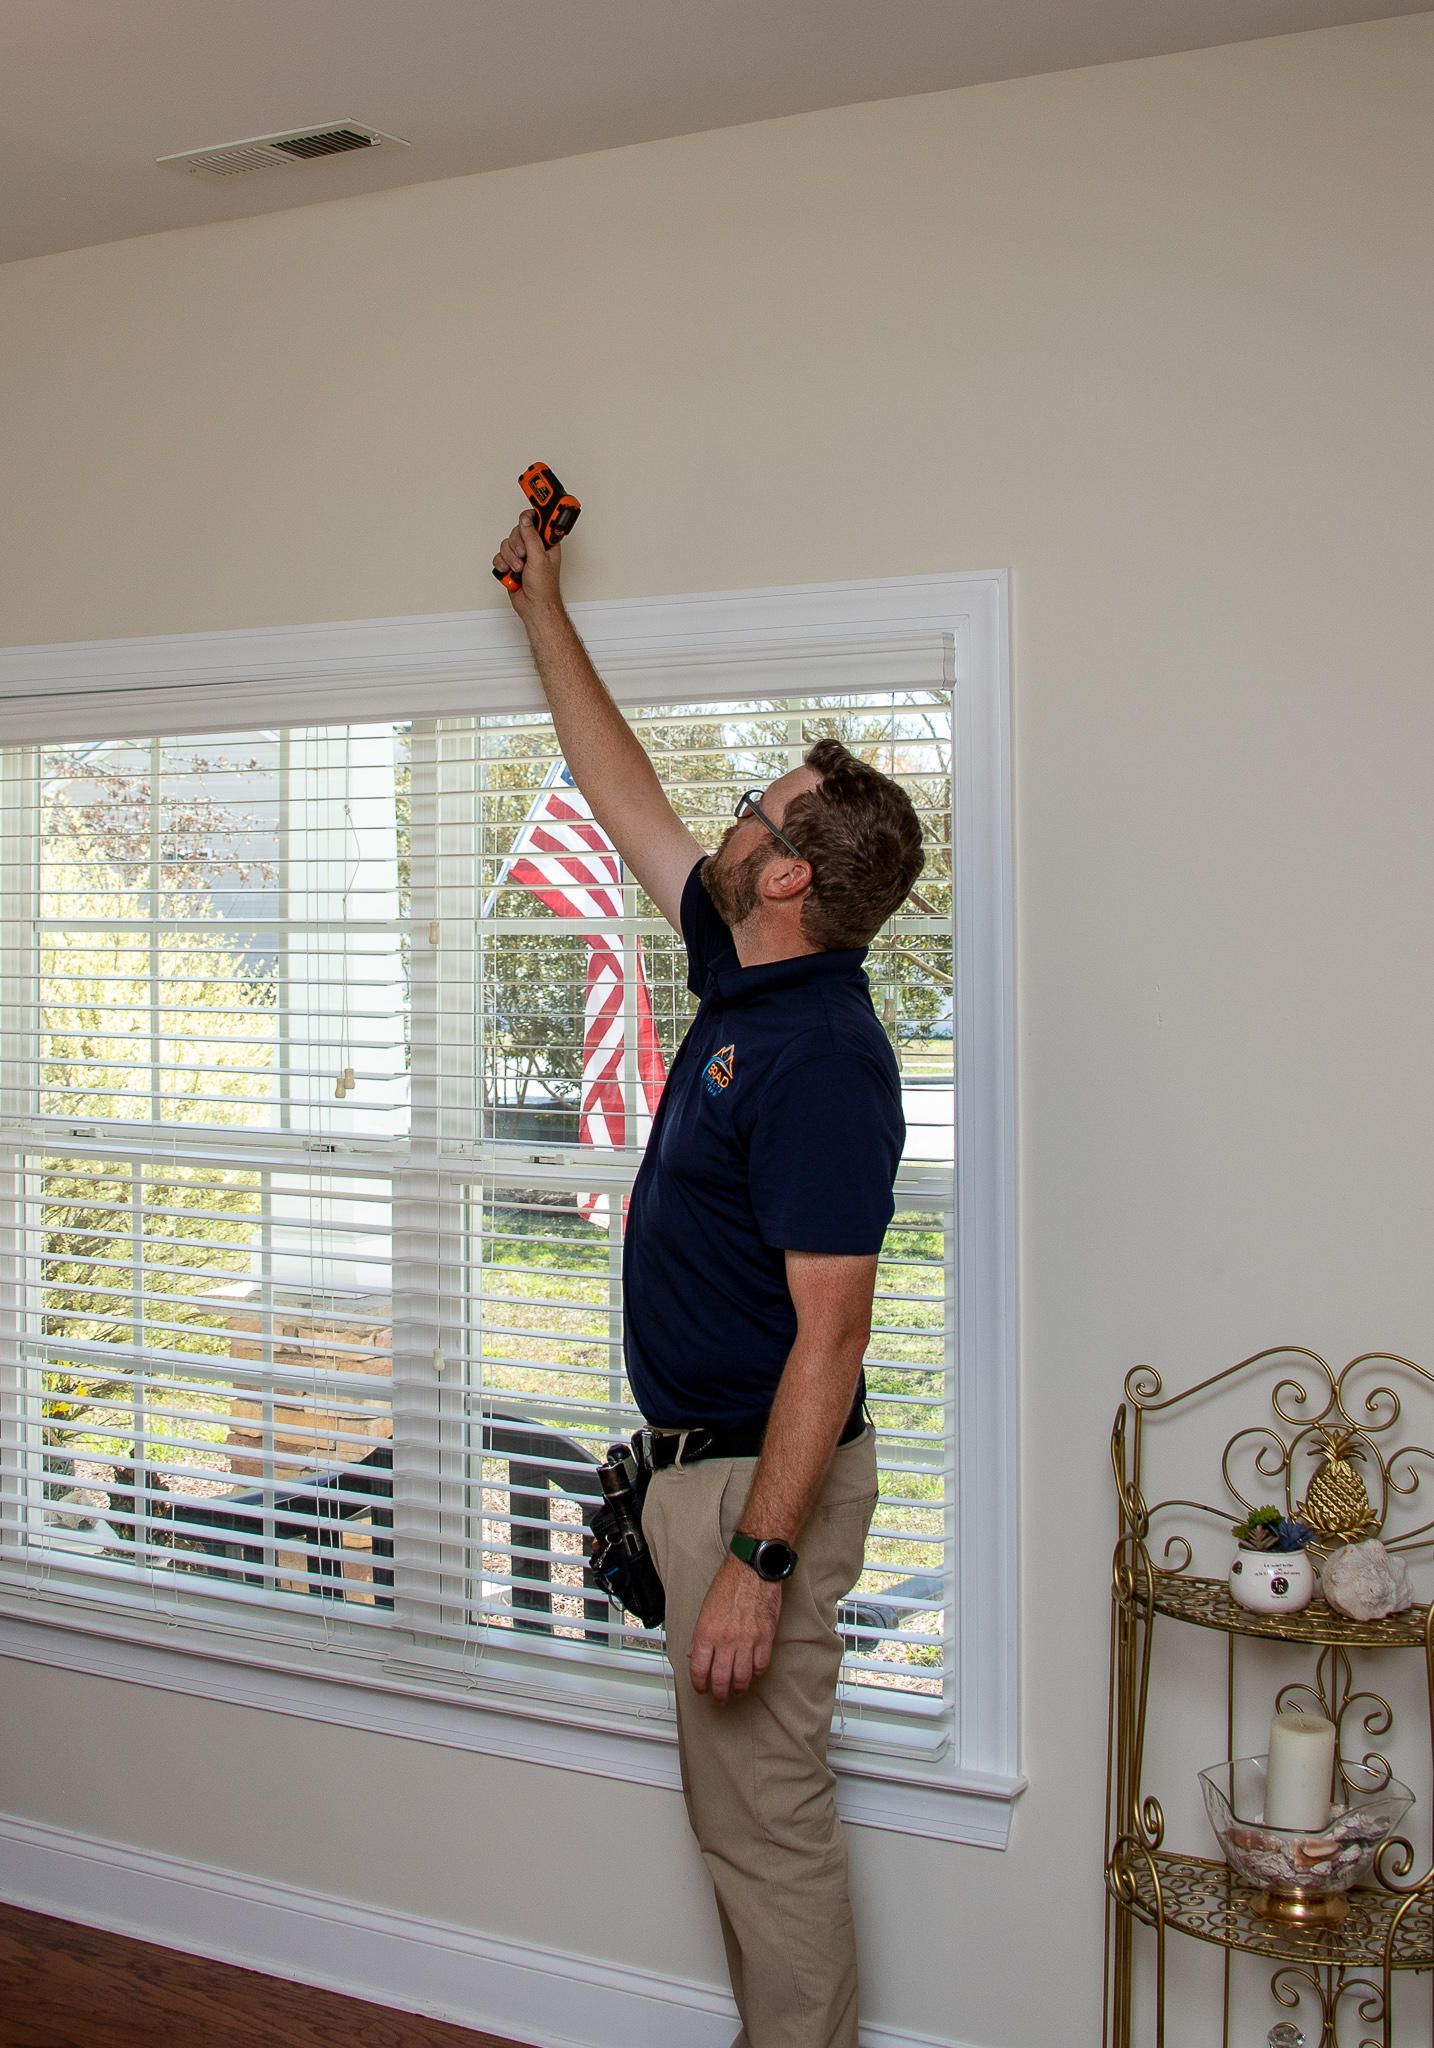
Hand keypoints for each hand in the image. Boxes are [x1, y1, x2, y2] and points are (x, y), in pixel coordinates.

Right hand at [493, 509, 562, 622]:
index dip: (533, 513)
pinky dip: (503, 565)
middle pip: (517, 531)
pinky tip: (510, 573)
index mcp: (546, 543)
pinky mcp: (510, 565)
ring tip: (519, 569)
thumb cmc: (544, 588)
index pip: (538, 521)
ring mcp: (522, 556)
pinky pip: (499, 556)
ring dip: (510, 558)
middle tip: (524, 556)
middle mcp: (534, 547)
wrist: (534, 607)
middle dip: (517, 546)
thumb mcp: (539, 558)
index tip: (531, 500)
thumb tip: (526, 519)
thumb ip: (531, 536)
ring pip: (506, 544)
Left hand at [689, 1553, 781, 1703]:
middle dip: (719, 1693)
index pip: (699, 1669)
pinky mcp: (765, 1638)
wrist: (752, 1570)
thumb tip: (698, 1655)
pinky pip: (761, 1665)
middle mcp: (725, 1639)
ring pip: (741, 1677)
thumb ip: (702, 1635)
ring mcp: (746, 1640)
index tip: (702, 1688)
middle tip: (719, 1697)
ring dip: (738, 1688)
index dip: (699, 1684)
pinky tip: (753, 1673)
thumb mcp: (706, 1609)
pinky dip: (757, 1674)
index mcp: (706, 1632)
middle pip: (721, 1679)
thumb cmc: (730, 1584)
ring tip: (737, 1690)